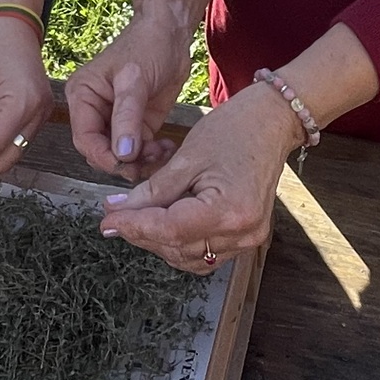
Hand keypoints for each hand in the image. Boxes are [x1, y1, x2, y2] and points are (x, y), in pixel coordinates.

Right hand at [66, 13, 194, 181]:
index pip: (85, 138)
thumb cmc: (147, 44)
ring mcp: (117, 120)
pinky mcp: (137, 125)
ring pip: (121, 155)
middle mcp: (95, 111)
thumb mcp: (134, 80)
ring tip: (161, 151)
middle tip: (146, 162)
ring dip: (141, 160)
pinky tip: (166, 147)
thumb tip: (122, 153)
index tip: (124, 166)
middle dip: (123, 161)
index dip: (103, 156)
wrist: (172, 33)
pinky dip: (152, 155)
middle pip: (101, 151)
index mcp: (83, 96)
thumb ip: (127, 117)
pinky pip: (139, 151)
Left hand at [98, 83, 302, 273]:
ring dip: (160, 242)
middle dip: (143, 234)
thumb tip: (119, 211)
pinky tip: (164, 223)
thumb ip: (153, 190)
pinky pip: (207, 252)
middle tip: (114, 218)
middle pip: (178, 248)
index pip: (170, 229)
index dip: (134, 227)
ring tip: (136, 220)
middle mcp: (242, 233)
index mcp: (228, 210)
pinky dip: (181, 242)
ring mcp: (249, 239)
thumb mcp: (187, 156)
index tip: (107, 221)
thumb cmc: (233, 129)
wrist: (272, 122)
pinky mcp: (248, 236)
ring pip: (190, 257)